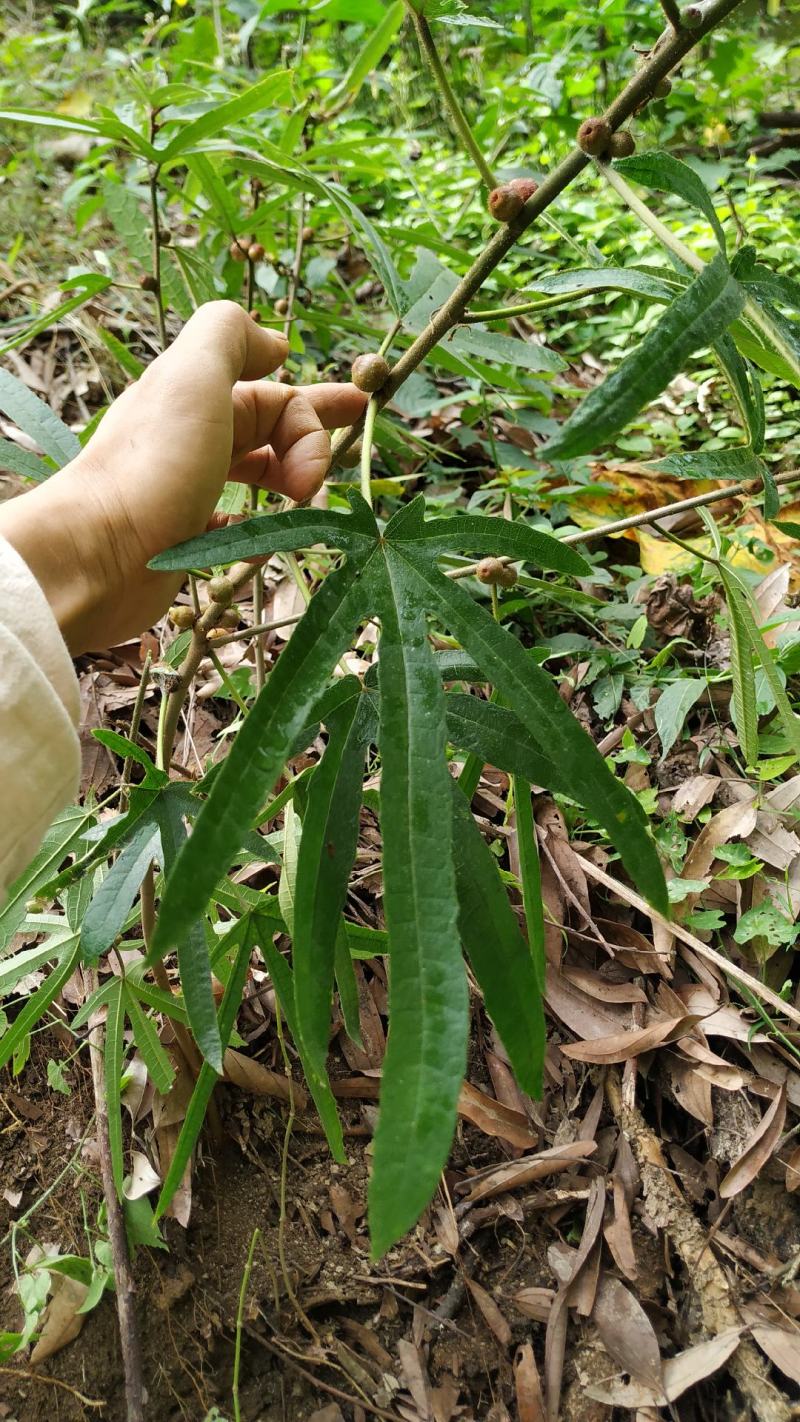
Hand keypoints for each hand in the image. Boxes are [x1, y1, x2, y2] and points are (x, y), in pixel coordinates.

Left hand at [0, 302, 366, 652]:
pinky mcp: (186, 541)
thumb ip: (230, 335)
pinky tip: (269, 540)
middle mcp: (195, 438)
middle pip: (273, 432)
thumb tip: (276, 343)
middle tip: (336, 473)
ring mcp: (191, 490)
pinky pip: (239, 529)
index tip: (329, 459)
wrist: (98, 555)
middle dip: (314, 445)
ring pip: (260, 479)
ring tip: (306, 510)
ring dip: (292, 489)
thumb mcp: (193, 374)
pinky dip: (263, 531)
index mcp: (200, 396)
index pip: (280, 396)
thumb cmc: (153, 465)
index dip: (317, 417)